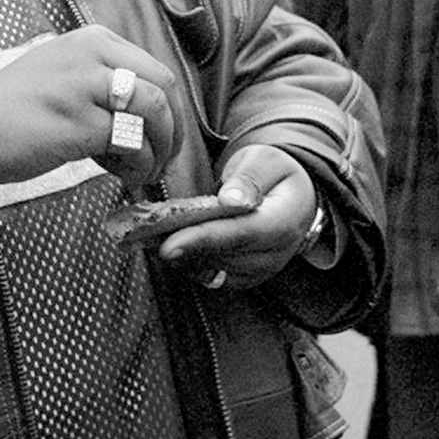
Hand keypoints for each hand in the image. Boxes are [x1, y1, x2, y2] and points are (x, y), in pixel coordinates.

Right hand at [0, 25, 177, 188]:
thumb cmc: (11, 111)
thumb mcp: (62, 73)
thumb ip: (102, 82)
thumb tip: (146, 114)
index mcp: (91, 40)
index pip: (154, 69)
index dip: (168, 108)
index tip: (162, 135)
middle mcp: (92, 54)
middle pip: (163, 86)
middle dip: (173, 128)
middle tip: (164, 157)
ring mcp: (86, 86)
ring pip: (154, 112)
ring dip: (159, 149)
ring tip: (143, 171)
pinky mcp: (80, 122)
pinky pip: (132, 143)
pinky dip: (137, 164)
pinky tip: (120, 174)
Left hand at [157, 144, 319, 289]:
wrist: (291, 198)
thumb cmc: (274, 174)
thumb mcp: (264, 161)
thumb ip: (249, 178)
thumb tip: (231, 200)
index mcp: (285, 219)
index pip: (242, 234)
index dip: (204, 240)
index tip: (169, 245)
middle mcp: (277, 252)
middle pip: (224, 256)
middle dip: (184, 246)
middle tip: (147, 232)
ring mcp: (263, 269)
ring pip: (215, 269)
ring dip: (184, 255)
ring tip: (157, 234)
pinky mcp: (247, 277)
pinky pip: (213, 277)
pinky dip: (191, 263)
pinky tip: (176, 244)